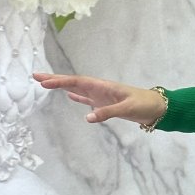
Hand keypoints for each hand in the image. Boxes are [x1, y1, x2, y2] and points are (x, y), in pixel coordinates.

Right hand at [33, 73, 166, 127]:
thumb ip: (107, 112)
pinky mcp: (106, 104)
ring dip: (62, 86)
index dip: (60, 81)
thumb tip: (88, 118)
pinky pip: (88, 98)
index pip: (77, 81)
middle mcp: (100, 89)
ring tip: (46, 84)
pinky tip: (70, 95)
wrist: (158, 108)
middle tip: (36, 77)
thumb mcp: (127, 108)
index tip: (44, 81)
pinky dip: (77, 96)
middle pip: (73, 82)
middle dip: (55, 80)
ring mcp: (102, 96)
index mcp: (103, 86)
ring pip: (78, 89)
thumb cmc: (144, 105)